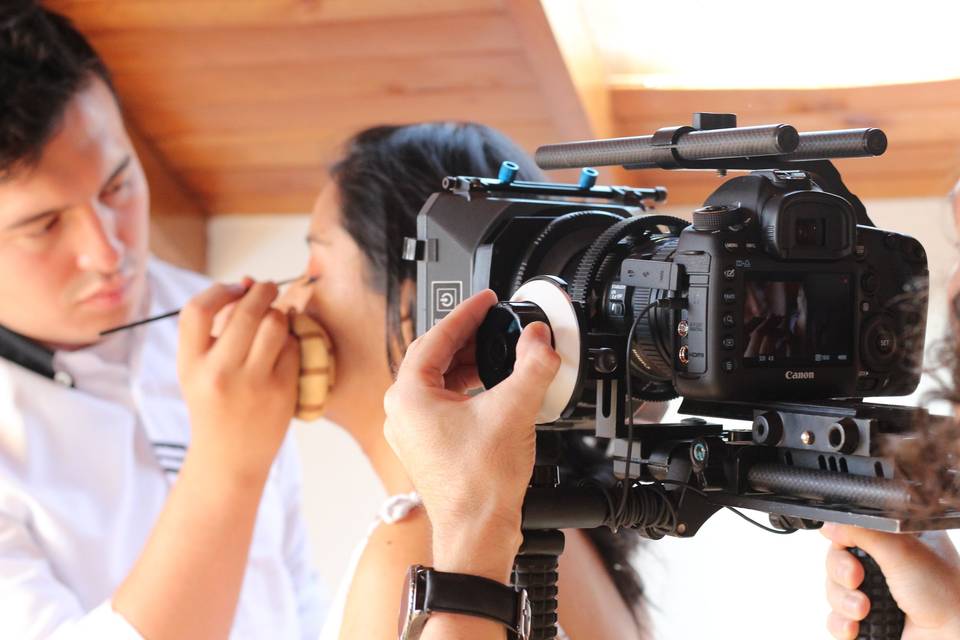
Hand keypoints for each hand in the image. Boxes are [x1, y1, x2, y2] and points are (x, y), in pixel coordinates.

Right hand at [177, 281, 300, 481]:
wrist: (229, 459)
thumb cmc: (214, 406)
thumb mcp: (199, 370)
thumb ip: (216, 329)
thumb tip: (248, 282)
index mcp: (191, 364)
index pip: (197, 310)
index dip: (219, 289)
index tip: (234, 288)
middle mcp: (219, 373)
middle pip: (245, 310)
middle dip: (262, 290)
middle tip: (268, 288)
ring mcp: (252, 383)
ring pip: (275, 323)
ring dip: (279, 312)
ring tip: (277, 315)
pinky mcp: (281, 391)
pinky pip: (293, 347)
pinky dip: (291, 339)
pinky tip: (284, 345)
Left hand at [383, 290, 559, 580]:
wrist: (477, 533)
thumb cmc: (479, 485)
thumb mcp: (514, 410)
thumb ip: (532, 366)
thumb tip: (540, 339)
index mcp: (408, 396)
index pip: (436, 337)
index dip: (466, 313)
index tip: (485, 300)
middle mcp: (402, 412)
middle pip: (434, 357)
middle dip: (467, 337)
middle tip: (494, 323)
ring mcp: (412, 432)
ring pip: (438, 381)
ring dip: (468, 363)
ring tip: (498, 353)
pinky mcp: (427, 447)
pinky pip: (442, 403)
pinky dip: (466, 388)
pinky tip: (491, 389)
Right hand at [822, 524, 959, 639]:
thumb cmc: (945, 595)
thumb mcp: (901, 549)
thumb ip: (863, 530)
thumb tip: (829, 525)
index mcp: (894, 541)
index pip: (851, 531)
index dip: (842, 540)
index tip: (846, 548)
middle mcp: (883, 566)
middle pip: (836, 561)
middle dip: (841, 573)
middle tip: (857, 579)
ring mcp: (875, 595)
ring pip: (833, 590)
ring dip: (843, 601)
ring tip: (864, 610)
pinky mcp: (868, 622)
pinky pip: (836, 618)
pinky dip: (840, 622)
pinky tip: (855, 626)